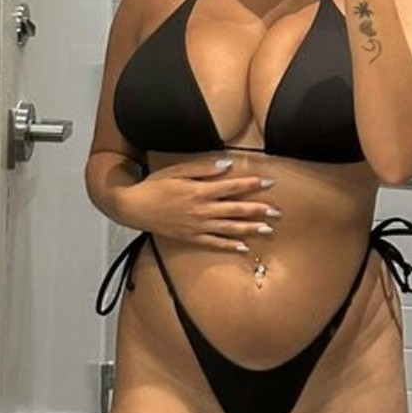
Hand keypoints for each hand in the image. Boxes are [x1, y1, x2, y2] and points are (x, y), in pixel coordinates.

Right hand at [124, 158, 278, 252]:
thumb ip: (203, 168)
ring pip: (229, 228)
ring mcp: (197, 226)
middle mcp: (202, 210)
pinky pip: (213, 243)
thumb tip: (227, 165)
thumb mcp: (177, 170)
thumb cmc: (155, 186)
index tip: (269, 183)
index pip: (232, 187)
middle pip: (236, 210)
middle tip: (277, 212)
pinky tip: (243, 247)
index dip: (252, 185)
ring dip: (250, 229)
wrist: (134, 207)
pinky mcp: (191, 237)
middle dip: (258, 210)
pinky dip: (229, 245)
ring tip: (268, 229)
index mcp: (200, 190)